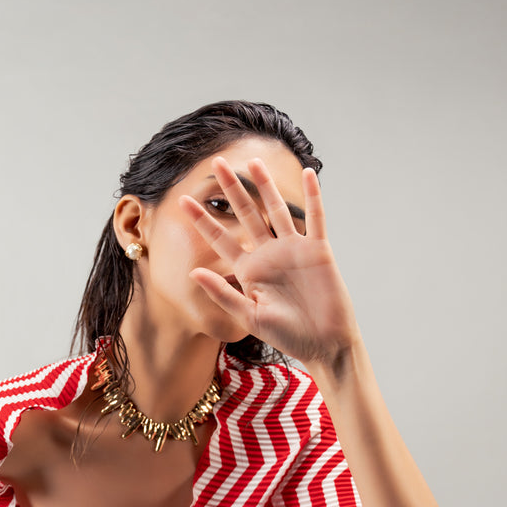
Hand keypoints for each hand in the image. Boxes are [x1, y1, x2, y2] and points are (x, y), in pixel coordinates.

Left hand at [178, 155, 362, 369]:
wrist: (323, 344)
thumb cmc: (288, 336)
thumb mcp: (249, 316)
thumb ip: (223, 293)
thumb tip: (193, 273)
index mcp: (249, 270)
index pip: (221, 239)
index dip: (203, 220)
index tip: (183, 201)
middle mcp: (268, 254)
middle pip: (247, 214)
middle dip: (231, 189)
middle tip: (216, 163)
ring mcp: (293, 249)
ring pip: (276, 209)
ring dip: (265, 185)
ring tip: (253, 161)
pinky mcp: (317, 250)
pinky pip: (315, 218)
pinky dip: (313, 196)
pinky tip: (309, 174)